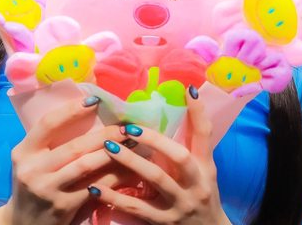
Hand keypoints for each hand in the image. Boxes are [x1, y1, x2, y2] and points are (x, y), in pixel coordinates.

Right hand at [3, 98, 138, 224]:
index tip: (94, 100)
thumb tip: (87, 111)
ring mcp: (48, 190)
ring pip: (86, 165)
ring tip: (131, 142)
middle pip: (74, 146)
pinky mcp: (63, 207)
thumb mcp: (31, 159)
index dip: (71, 110)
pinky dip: (114, 176)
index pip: (48, 124)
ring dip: (113, 153)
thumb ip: (49, 140)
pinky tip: (128, 169)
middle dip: (104, 134)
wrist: (22, 224)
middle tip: (125, 125)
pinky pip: (94, 187)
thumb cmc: (33, 181)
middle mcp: (33, 170)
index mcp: (24, 151)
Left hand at [88, 89, 230, 223]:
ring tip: (108, 147)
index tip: (187, 90)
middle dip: (153, 140)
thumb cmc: (202, 193)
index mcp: (205, 167)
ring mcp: (179, 205)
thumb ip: (193, 141)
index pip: (205, 136)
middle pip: (178, 158)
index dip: (198, 113)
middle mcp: (196, 185)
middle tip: (127, 126)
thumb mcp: (204, 168)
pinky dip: (115, 197)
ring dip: (130, 162)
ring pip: (155, 180)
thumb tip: (186, 99)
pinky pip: (137, 208)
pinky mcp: (163, 222)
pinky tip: (96, 187)